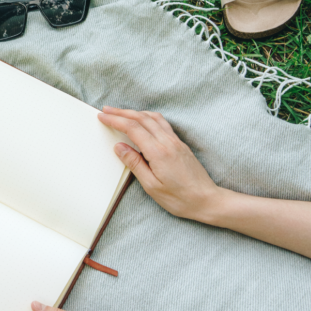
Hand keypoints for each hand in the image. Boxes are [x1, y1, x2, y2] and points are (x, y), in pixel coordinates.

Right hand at [98, 107, 219, 220]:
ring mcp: (176, 141)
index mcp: (158, 152)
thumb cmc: (180, 198)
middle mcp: (168, 142)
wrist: (207, 199)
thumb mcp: (152, 186)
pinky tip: (143, 120)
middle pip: (141, 118)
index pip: (132, 128)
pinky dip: (148, 117)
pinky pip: (162, 123)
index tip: (102, 117)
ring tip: (121, 113)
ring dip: (135, 112)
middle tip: (106, 110)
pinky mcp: (180, 144)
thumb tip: (119, 147)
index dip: (115, 120)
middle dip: (122, 112)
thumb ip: (135, 164)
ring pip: (153, 117)